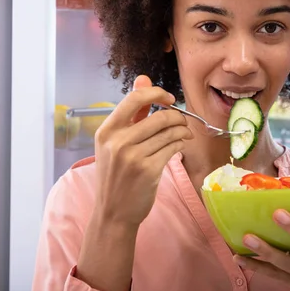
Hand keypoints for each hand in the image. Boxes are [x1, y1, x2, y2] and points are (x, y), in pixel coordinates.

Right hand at [93, 75, 192, 226]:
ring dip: (182, 131)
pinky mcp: (148, 170)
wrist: (113, 212)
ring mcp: (132, 156)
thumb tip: (143, 78)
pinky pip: (173, 147)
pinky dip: (181, 143)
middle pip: (159, 116)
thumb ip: (132, 112)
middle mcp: (117, 142)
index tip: (169, 99)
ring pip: (169, 132)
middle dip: (177, 117)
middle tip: (182, 122)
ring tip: (183, 134)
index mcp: (106, 131)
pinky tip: (181, 145)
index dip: (156, 93)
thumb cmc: (116, 175)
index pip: (134, 99)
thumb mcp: (115, 143)